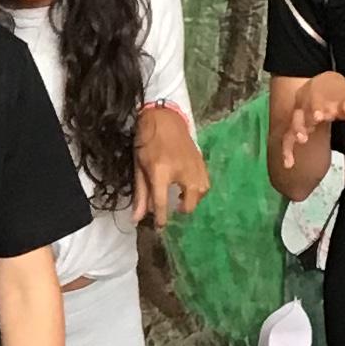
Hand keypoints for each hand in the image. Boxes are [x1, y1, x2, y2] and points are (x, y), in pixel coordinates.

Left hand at [131, 108, 211, 226]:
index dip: (161, 218)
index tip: (160, 227)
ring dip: (192, 200)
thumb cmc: (147, 142)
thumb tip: (137, 218)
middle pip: (189, 202)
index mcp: (161, 171)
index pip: (162, 202)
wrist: (163, 117)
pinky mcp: (202, 162)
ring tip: (181, 199)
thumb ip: (141, 194)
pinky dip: (199, 190)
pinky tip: (188, 188)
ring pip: (201, 193)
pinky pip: (206, 183)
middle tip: (173, 209)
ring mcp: (195, 166)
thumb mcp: (139, 168)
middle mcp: (181, 171)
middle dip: (182, 211)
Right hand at [279, 72, 344, 165]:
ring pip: (301, 116)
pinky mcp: (296, 117)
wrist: (324, 81)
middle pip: (321, 105)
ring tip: (303, 137)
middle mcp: (324, 103)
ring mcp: (307, 109)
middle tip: (321, 117)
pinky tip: (289, 164)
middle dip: (320, 110)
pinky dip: (287, 148)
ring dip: (300, 125)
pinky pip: (288, 133)